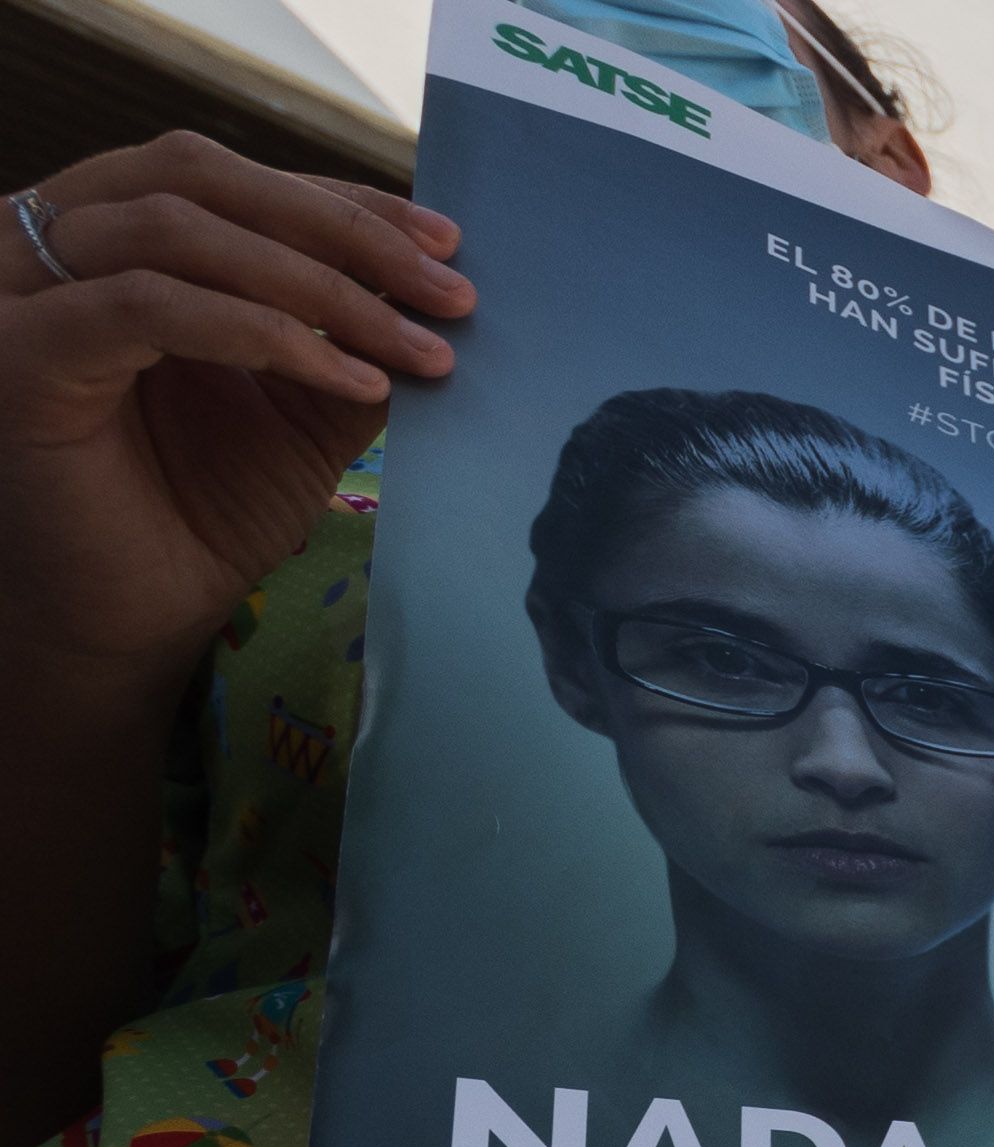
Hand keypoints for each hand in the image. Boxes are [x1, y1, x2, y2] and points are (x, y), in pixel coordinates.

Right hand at [0, 136, 470, 699]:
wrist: (131, 617)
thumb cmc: (200, 511)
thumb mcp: (301, 411)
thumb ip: (349, 341)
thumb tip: (437, 289)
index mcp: (112, 239)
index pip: (228, 180)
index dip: (341, 203)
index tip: (447, 244)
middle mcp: (45, 244)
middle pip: (199, 179)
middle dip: (341, 230)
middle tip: (447, 289)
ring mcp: (18, 291)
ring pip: (177, 232)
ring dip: (319, 286)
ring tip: (416, 347)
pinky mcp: (19, 353)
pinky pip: (145, 306)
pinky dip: (261, 332)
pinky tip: (350, 381)